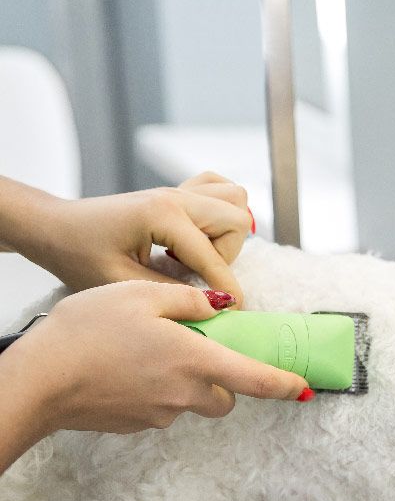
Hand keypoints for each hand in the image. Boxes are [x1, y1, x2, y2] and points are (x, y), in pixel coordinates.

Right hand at [3, 282, 309, 437]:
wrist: (38, 379)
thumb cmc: (86, 331)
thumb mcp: (140, 295)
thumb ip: (188, 300)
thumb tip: (221, 306)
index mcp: (196, 362)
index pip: (258, 381)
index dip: (287, 386)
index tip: (305, 389)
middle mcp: (185, 395)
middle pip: (226, 398)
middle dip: (224, 379)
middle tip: (199, 350)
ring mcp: (160, 415)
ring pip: (192, 403)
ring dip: (187, 383)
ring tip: (150, 352)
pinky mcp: (136, 425)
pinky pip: (161, 408)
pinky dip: (156, 391)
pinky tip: (126, 368)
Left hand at [4, 172, 255, 301]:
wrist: (52, 227)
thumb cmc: (77, 253)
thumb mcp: (122, 282)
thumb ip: (172, 292)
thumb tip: (213, 303)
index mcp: (162, 216)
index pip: (213, 257)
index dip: (227, 290)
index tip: (234, 312)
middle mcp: (175, 197)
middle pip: (236, 220)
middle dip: (228, 255)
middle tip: (199, 274)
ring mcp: (176, 191)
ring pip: (234, 200)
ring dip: (228, 231)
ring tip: (201, 253)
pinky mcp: (174, 192)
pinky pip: (218, 188)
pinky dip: (222, 208)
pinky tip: (202, 232)